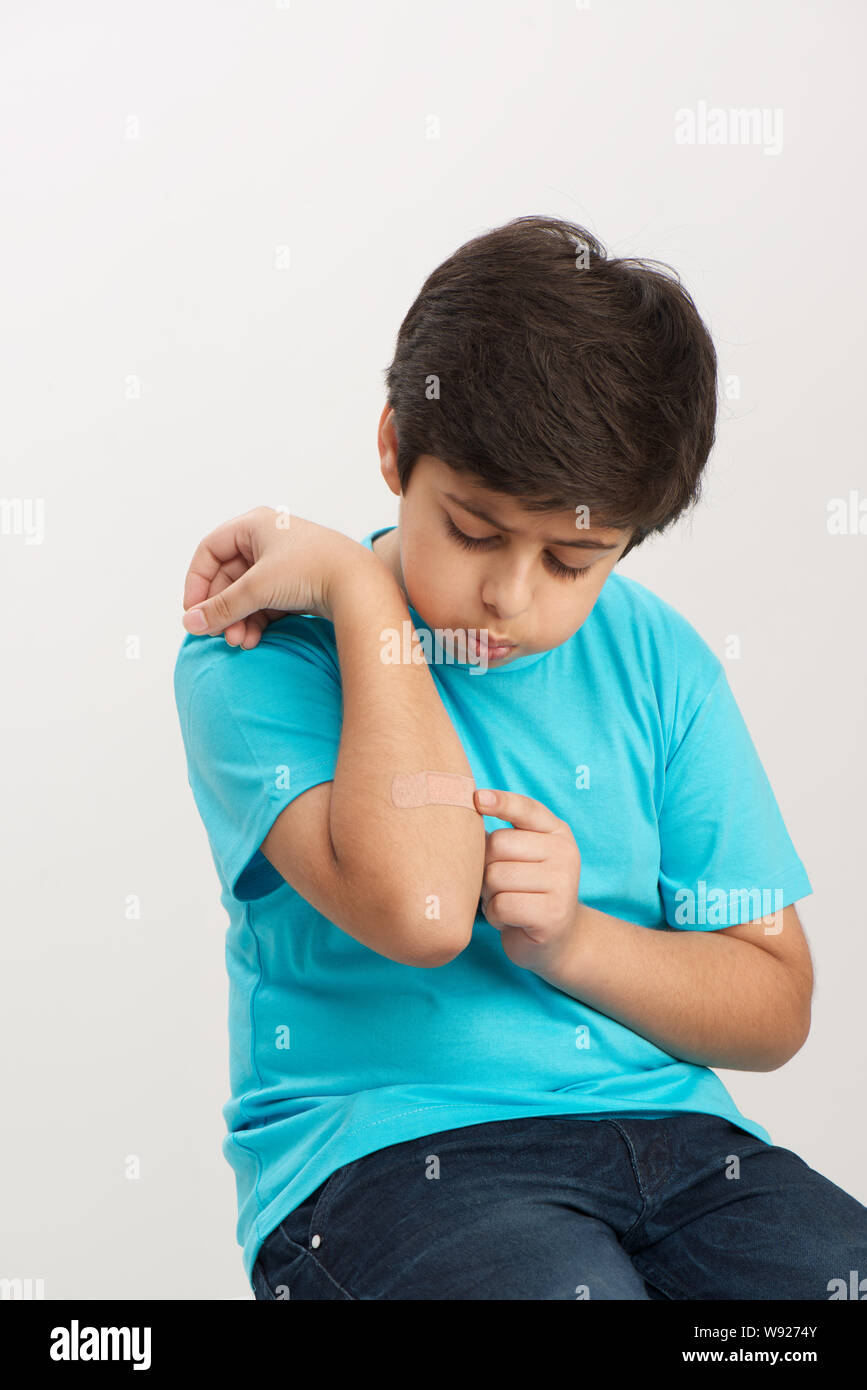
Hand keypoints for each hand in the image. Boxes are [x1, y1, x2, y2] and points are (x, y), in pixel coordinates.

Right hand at [181, 506, 367, 648]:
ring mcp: (283, 563)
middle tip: (218, 636)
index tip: (193, 612)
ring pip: (247, 594)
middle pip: (228, 577)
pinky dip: (256, 621)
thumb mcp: (258, 588)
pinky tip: (252, 641)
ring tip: (239, 642)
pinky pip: (265, 602)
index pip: (210, 551)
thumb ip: (221, 607)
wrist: (361, 585)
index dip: (197, 582)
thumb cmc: (311, 571)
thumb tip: (189, 624)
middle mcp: (267, 539)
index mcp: (254, 524)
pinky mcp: (296, 584)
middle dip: (222, 609)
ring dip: (238, 619)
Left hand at [473, 787, 583, 979]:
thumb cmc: (526, 892)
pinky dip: (496, 915)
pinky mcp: (553, 914)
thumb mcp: (521, 858)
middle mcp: (565, 852)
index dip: (501, 802)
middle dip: (486, 867)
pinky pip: (502, 905)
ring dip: (490, 895)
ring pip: (496, 877)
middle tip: (498, 885)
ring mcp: (563, 883)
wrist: (557, 940)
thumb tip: (462, 821)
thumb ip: (501, 838)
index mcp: (557, 832)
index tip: (477, 798)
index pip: (526, 809)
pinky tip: (510, 920)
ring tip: (507, 902)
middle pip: (498, 846)